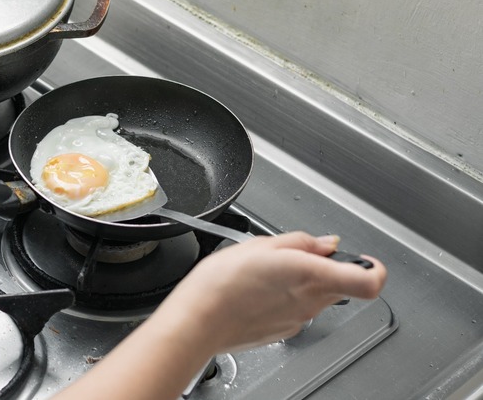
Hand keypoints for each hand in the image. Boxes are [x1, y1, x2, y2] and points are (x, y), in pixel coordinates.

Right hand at [51, 232, 386, 399]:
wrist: (198, 322)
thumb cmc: (221, 284)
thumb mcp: (259, 244)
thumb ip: (300, 241)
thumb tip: (324, 244)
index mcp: (310, 275)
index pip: (369, 281)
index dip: (374, 268)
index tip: (365, 259)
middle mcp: (311, 302)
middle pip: (340, 284)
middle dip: (324, 267)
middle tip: (296, 255)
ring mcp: (299, 320)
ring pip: (317, 296)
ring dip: (303, 281)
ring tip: (267, 271)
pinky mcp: (284, 331)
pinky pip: (297, 310)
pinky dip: (286, 298)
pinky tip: (258, 290)